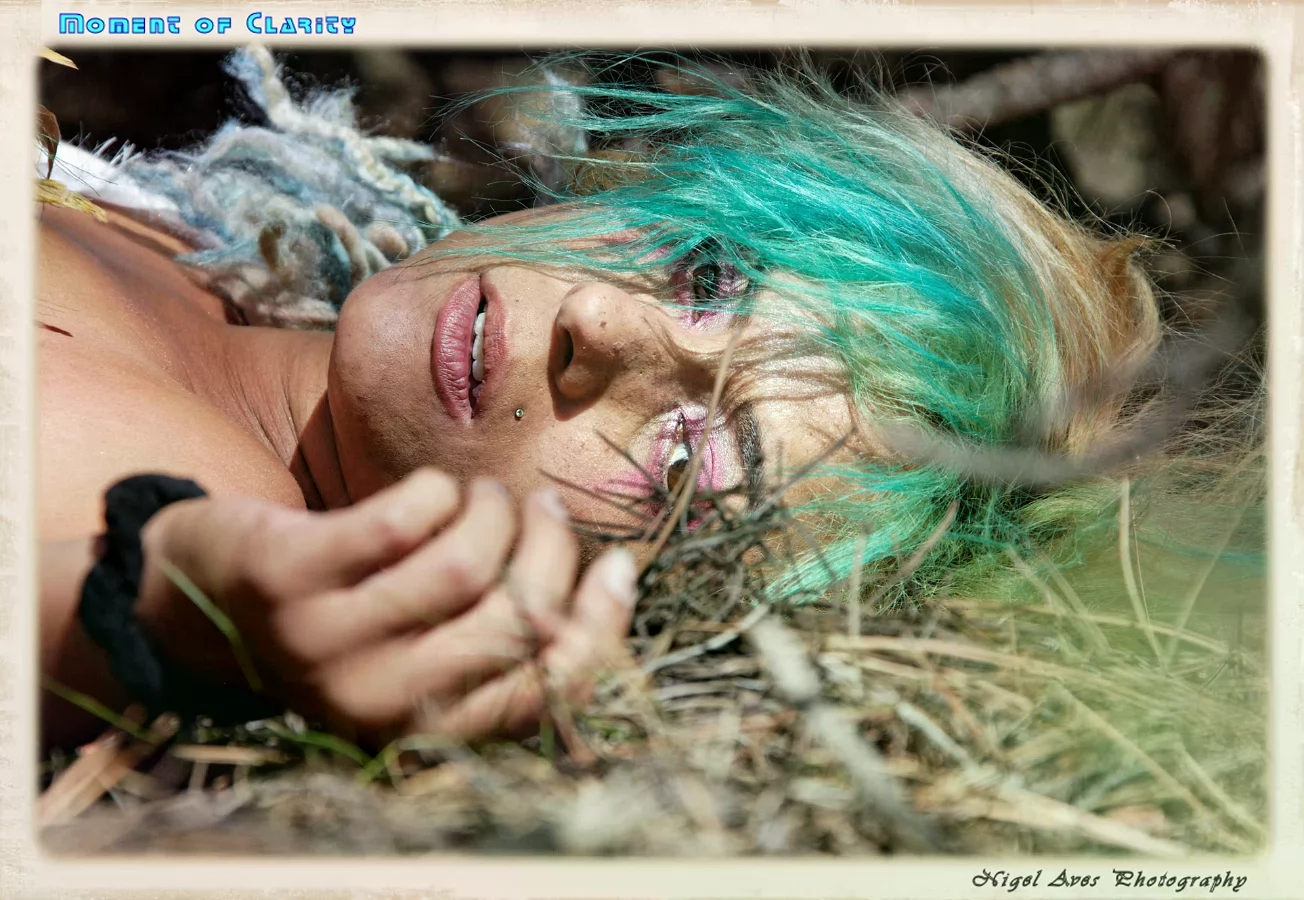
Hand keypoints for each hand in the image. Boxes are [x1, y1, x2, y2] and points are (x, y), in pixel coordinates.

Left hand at [136, 469, 637, 744]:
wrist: (195, 598)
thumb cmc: (340, 619)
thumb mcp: (417, 649)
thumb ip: (495, 636)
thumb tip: (611, 579)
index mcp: (421, 726)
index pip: (542, 693)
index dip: (597, 626)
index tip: (615, 565)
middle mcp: (376, 702)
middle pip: (513, 616)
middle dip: (547, 548)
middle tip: (541, 509)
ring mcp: (327, 641)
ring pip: (463, 565)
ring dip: (493, 512)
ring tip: (483, 496)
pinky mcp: (289, 574)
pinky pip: (401, 518)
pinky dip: (435, 491)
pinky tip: (429, 490)